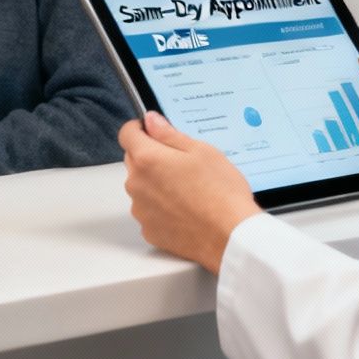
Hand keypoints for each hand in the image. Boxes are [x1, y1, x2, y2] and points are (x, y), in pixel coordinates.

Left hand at [120, 113, 261, 273]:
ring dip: (155, 183)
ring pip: (141, 186)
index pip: (127, 133)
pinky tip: (185, 209)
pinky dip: (161, 208)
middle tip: (181, 163)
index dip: (140, 128)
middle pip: (133, 160)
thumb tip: (151, 121)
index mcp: (147, 159)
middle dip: (151, 156)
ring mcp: (140, 210)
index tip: (151, 131)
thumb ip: (169, 134)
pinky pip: (148, 211)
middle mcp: (136, 184)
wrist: (230, 236)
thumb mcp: (201, 151)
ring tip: (188, 189)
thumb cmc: (221, 193)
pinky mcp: (149, 230)